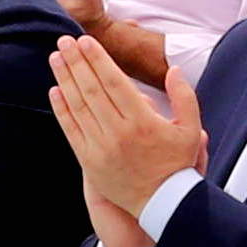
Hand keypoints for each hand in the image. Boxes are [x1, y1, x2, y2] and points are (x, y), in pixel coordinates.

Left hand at [52, 30, 210, 246]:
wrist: (162, 204)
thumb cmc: (177, 164)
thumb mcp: (192, 130)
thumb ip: (185, 97)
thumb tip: (173, 69)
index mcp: (143, 121)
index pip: (114, 82)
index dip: (97, 59)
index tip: (85, 41)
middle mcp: (119, 132)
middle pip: (92, 90)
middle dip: (76, 62)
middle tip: (64, 41)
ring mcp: (101, 148)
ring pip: (78, 107)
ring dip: (65, 79)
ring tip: (56, 58)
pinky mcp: (90, 162)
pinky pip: (71, 130)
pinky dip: (61, 109)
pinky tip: (54, 90)